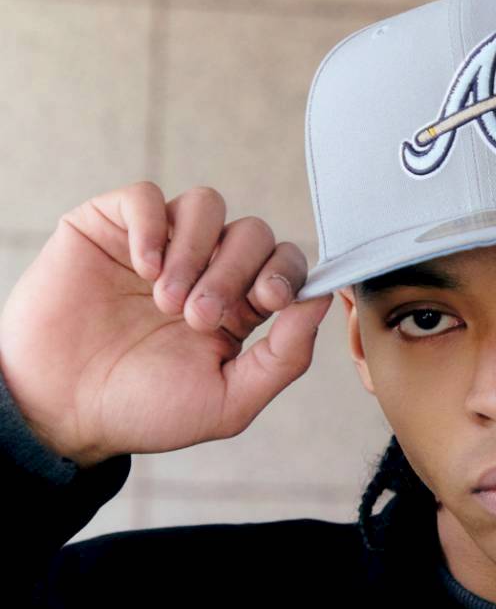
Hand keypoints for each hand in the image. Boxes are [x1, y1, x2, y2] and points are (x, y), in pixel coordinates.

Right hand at [0, 182, 333, 465]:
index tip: (268, 300)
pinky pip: (147, 197)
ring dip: (196, 251)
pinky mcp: (111, 227)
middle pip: (251, 233)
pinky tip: (141, 268)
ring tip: (165, 301)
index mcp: (238, 309)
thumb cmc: (141, 411)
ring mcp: (159, 245)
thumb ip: (285, 357)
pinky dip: (154, 227)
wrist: (61, 410)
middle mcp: (204, 270)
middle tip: (197, 318)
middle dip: (233, 273)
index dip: (286, 272)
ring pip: (207, 205)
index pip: (284, 264)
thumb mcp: (228, 401)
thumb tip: (321, 301)